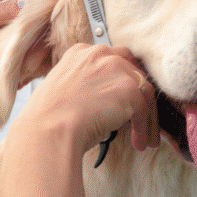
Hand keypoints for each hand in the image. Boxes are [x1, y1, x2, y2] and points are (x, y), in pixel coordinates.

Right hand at [16, 44, 160, 154]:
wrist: (49, 130)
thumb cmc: (50, 120)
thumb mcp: (63, 89)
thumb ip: (85, 84)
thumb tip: (104, 100)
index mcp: (81, 52)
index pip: (114, 59)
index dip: (122, 81)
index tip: (125, 98)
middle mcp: (100, 54)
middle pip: (133, 72)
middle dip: (139, 96)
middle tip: (141, 117)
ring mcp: (116, 69)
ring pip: (144, 91)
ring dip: (147, 117)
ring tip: (145, 139)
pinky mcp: (129, 89)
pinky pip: (144, 110)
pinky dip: (144, 128)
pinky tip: (138, 143)